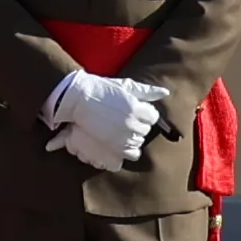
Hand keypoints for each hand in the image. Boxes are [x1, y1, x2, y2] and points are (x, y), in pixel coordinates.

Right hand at [46, 70, 162, 165]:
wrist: (76, 98)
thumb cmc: (100, 89)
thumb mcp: (124, 86)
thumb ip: (145, 91)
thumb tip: (165, 92)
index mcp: (136, 107)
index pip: (153, 116)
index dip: (145, 113)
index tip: (135, 111)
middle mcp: (132, 122)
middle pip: (145, 129)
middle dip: (138, 124)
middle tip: (124, 119)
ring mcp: (123, 135)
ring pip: (138, 141)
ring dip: (132, 136)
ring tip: (120, 129)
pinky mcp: (114, 145)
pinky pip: (132, 154)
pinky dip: (128, 149)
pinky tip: (120, 141)